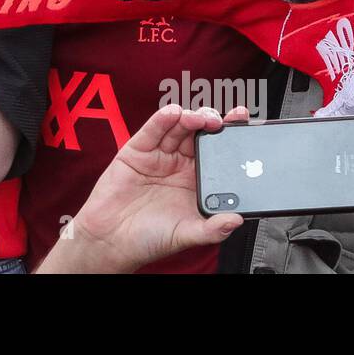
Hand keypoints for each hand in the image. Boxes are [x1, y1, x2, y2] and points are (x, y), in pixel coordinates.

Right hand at [36, 103, 248, 273]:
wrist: (111, 240)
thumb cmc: (149, 239)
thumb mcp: (187, 235)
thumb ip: (212, 229)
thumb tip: (237, 221)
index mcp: (195, 182)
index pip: (217, 153)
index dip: (228, 137)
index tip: (242, 123)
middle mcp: (178, 165)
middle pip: (198, 134)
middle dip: (211, 122)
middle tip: (219, 122)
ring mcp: (158, 156)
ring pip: (177, 128)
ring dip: (189, 118)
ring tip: (198, 118)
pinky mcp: (136, 151)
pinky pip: (152, 131)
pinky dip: (162, 120)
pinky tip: (173, 114)